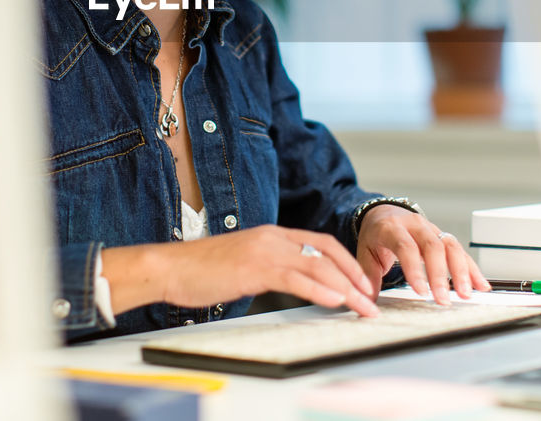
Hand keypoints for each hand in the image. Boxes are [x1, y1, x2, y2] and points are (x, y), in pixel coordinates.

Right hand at [154, 225, 380, 317]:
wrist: (170, 267)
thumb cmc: (201, 270)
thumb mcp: (243, 263)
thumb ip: (268, 268)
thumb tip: (291, 283)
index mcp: (271, 234)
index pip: (320, 243)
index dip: (346, 262)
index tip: (362, 282)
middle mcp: (272, 238)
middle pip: (326, 254)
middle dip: (354, 277)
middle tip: (371, 299)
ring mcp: (263, 251)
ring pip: (317, 266)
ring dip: (345, 288)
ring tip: (362, 307)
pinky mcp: (253, 268)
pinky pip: (295, 278)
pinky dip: (319, 290)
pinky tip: (334, 301)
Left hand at [355, 205, 490, 304]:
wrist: (384, 213)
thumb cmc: (376, 235)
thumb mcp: (365, 253)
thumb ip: (367, 277)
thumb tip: (366, 303)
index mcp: (392, 227)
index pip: (406, 247)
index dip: (415, 269)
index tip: (421, 291)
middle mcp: (415, 225)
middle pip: (433, 246)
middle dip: (440, 274)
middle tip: (443, 299)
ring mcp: (432, 229)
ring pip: (451, 246)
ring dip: (461, 271)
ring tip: (466, 294)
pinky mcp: (444, 237)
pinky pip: (461, 251)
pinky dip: (472, 269)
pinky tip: (481, 285)